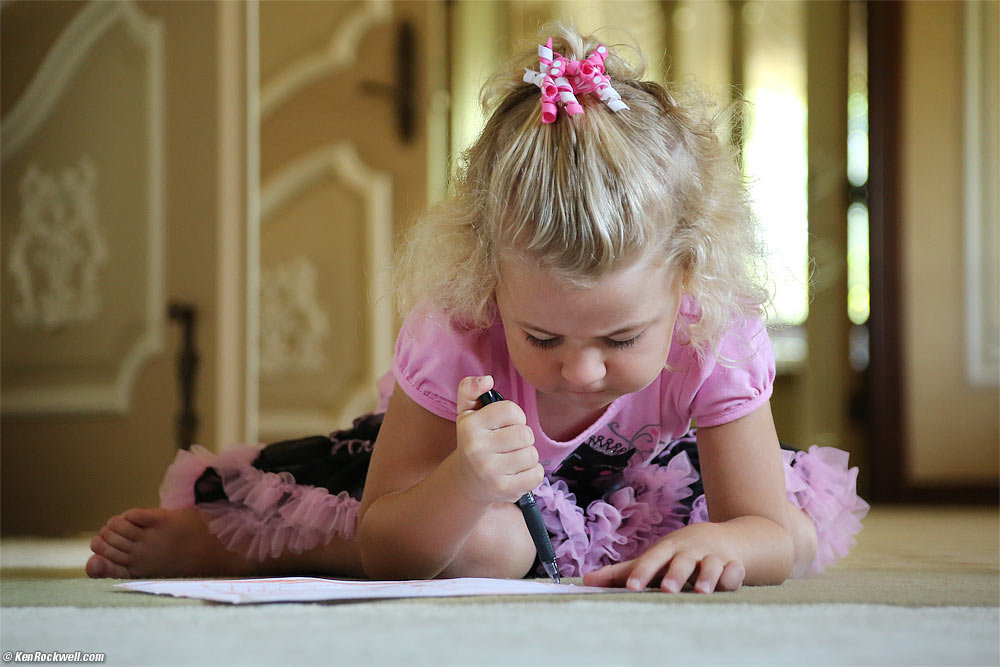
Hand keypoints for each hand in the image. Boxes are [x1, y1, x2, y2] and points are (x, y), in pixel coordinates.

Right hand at [453, 376, 543, 504]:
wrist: (466, 481)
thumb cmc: (474, 440)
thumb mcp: (467, 412)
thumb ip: (471, 388)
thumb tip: (487, 380)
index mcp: (469, 426)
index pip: (511, 411)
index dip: (515, 416)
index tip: (506, 424)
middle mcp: (476, 449)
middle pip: (525, 434)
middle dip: (522, 437)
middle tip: (509, 444)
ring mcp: (490, 472)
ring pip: (532, 454)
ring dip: (527, 455)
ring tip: (512, 458)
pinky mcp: (504, 490)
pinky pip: (536, 474)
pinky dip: (532, 473)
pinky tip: (517, 473)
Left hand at [582, 522, 746, 593]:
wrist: (722, 537)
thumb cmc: (679, 552)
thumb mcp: (653, 557)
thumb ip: (622, 572)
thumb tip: (586, 581)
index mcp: (667, 549)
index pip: (652, 560)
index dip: (642, 572)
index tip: (631, 587)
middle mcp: (689, 552)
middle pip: (681, 562)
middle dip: (675, 574)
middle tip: (667, 588)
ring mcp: (712, 558)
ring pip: (710, 566)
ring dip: (707, 576)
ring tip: (701, 590)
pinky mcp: (732, 565)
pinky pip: (734, 571)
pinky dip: (733, 576)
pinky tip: (729, 581)